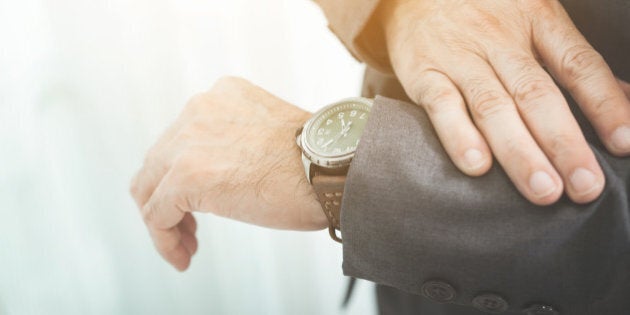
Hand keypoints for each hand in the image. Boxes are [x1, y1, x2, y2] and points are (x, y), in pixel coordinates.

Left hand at [130, 77, 325, 270]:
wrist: (334, 167)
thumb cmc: (316, 160)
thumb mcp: (268, 135)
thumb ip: (237, 142)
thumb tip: (223, 175)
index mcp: (221, 96)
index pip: (181, 140)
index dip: (181, 177)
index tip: (197, 204)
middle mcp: (198, 111)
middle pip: (158, 162)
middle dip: (168, 200)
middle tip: (189, 231)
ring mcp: (188, 142)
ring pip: (150, 188)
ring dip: (164, 222)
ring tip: (185, 248)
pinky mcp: (186, 175)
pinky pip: (157, 214)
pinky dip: (164, 240)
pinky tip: (184, 256)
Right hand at [379, 0, 629, 204]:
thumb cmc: (484, 12)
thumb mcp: (532, 19)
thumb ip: (572, 60)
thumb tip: (626, 99)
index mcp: (537, 20)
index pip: (577, 65)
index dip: (603, 105)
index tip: (623, 145)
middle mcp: (499, 39)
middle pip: (536, 94)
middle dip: (564, 143)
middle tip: (585, 186)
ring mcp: (459, 56)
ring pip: (493, 107)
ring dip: (519, 151)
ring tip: (543, 189)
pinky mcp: (423, 71)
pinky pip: (442, 104)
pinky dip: (459, 135)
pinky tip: (477, 166)